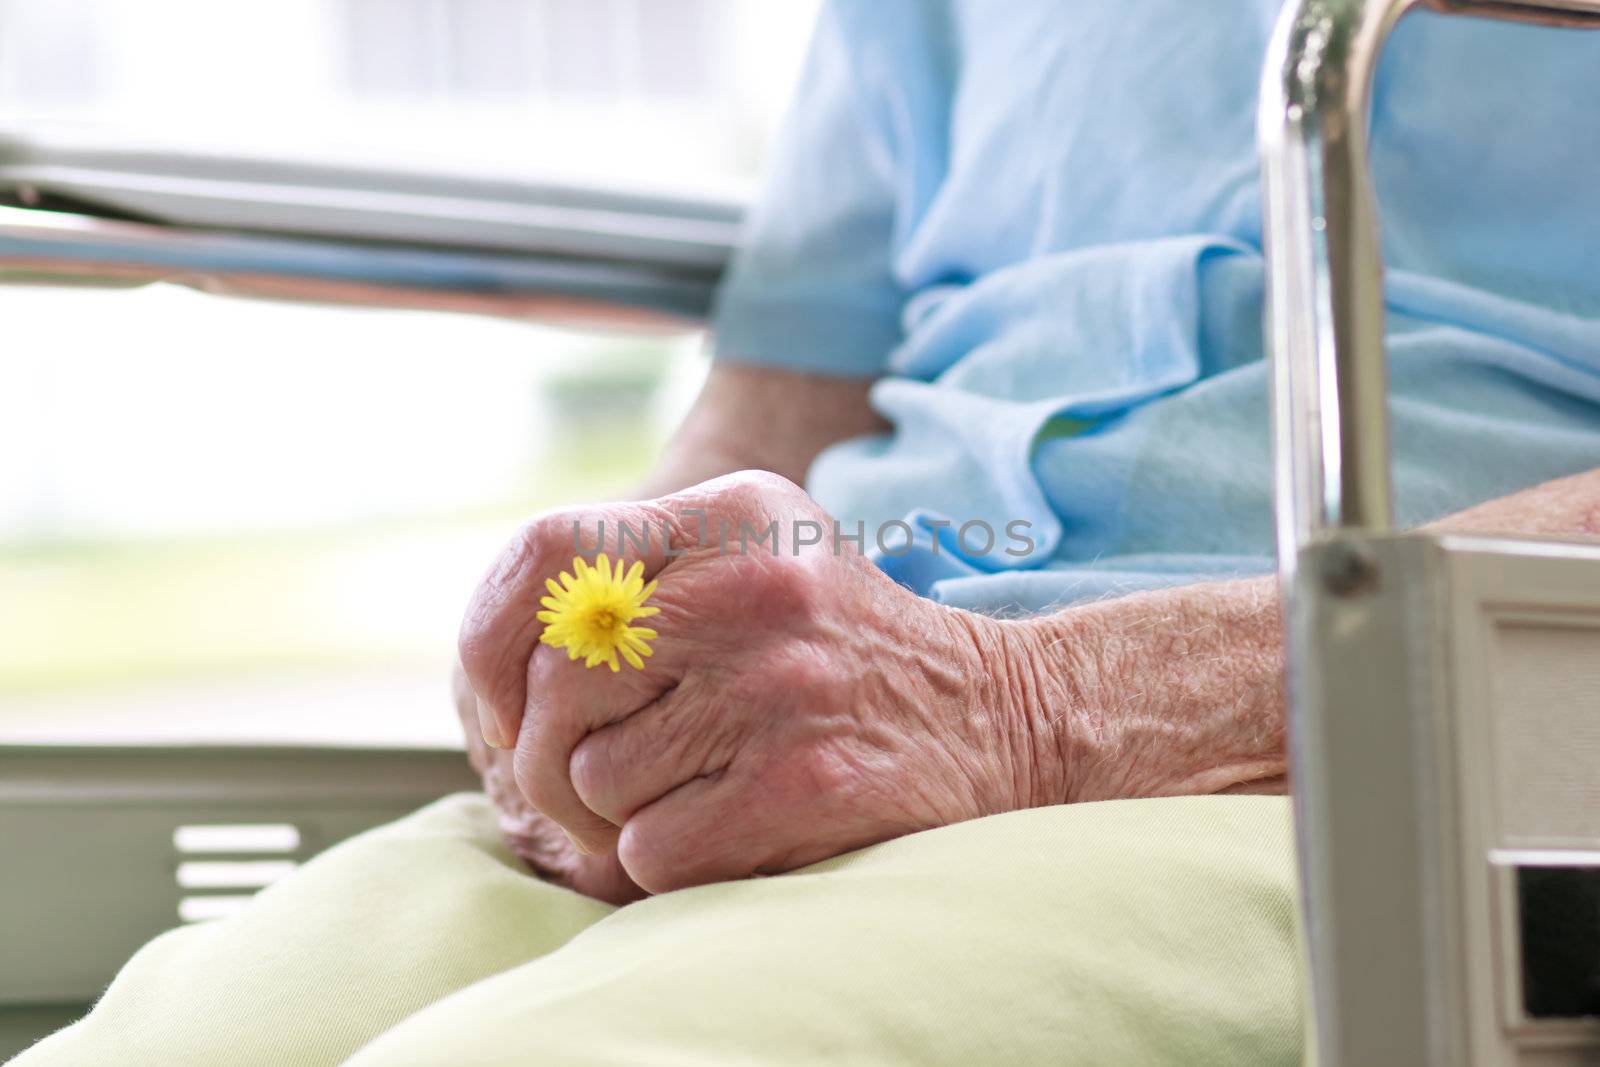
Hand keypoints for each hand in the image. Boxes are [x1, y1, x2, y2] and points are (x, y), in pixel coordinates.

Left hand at [458, 471, 1052, 893]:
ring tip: (701, 783)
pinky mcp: (801, 783)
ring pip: (592, 777)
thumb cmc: (842, 650)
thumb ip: (640, 576)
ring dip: (622, 808)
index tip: (501, 691)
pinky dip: (671, 856)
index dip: (493, 630)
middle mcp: (754, 587)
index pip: (549, 551)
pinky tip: (733, 824)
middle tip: (594, 774)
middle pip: (557, 681)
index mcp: (734, 514)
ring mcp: (778, 685)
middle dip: (551, 749)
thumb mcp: (758, 559)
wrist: (999, 720)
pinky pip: (648, 848)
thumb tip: (498, 660)